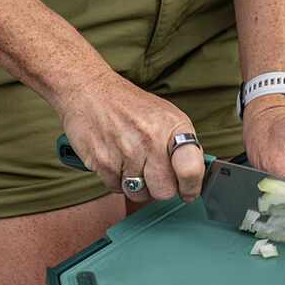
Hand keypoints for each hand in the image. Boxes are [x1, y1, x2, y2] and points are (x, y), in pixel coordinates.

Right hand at [55, 68, 204, 203]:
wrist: (89, 90)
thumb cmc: (130, 105)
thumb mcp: (165, 115)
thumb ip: (182, 145)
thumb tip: (195, 174)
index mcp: (172, 127)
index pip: (190, 169)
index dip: (191, 187)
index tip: (189, 191)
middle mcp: (150, 140)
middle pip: (164, 191)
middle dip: (161, 188)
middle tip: (154, 174)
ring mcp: (126, 152)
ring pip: (139, 194)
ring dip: (137, 186)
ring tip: (132, 162)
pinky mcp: (103, 162)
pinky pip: (116, 189)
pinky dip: (116, 180)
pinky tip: (116, 159)